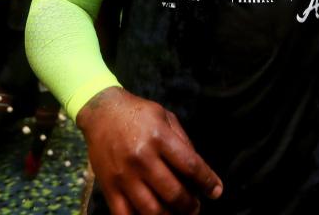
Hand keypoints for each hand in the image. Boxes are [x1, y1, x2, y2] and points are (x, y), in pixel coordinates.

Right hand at [77, 87, 222, 214]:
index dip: (207, 181)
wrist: (102, 112)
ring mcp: (124, 176)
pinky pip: (124, 214)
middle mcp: (142, 158)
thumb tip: (197, 171)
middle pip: (173, 192)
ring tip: (177, 214)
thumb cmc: (139, 113)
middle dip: (190, 205)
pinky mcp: (109, 187)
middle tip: (196, 207)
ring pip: (151, 209)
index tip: (216, 192)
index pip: (190, 165)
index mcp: (159, 138)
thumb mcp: (166, 117)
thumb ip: (183, 142)